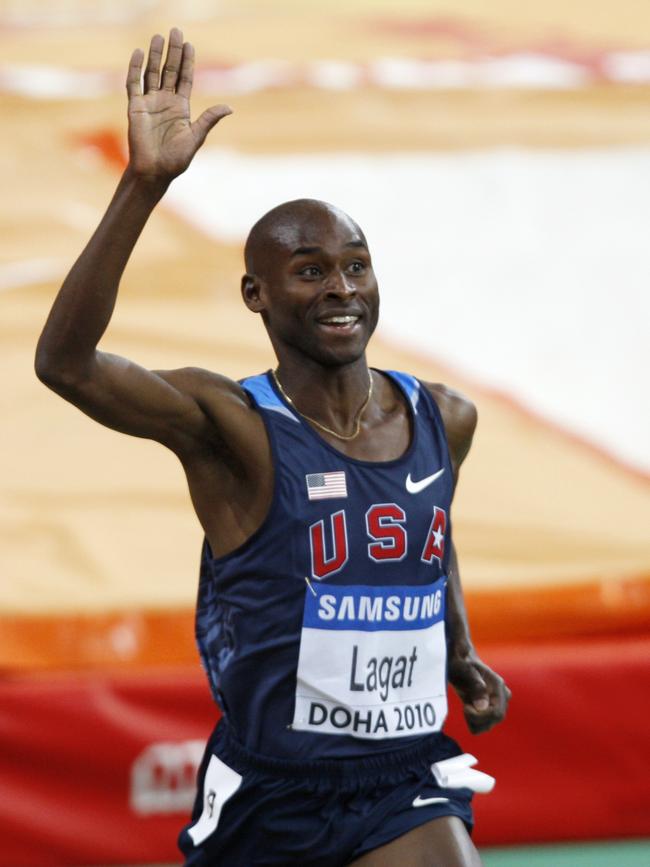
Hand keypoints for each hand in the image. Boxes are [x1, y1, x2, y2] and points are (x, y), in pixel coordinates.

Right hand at [125, 27, 230, 180]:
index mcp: (181, 108)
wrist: (154, 171)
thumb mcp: (195, 137)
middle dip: (173, 51)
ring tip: (158, 36)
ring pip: (152, 73)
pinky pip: (134, 83)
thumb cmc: (176, 159)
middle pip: (170, 70)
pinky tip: (138, 52)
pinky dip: (135, 68)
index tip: (190, 44)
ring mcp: (150, 103)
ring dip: (155, 55)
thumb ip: (208, 120)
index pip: (186, 78)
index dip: (188, 61)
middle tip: (176, 31)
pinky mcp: (135, 107)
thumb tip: (229, 108)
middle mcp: (165, 102)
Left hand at [448, 652, 510, 733]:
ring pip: (489, 724)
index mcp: (498, 685)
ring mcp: (497, 702)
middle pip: (495, 719)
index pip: (497, 713)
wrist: (459, 662)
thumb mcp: (464, 671)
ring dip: (475, 720)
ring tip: (466, 705)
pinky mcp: (490, 708)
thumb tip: (482, 706)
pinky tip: (468, 708)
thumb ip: (475, 685)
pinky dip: (473, 721)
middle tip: (465, 706)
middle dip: (477, 718)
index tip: (465, 707)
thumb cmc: (461, 664)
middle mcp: (502, 695)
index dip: (480, 716)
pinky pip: (484, 724)